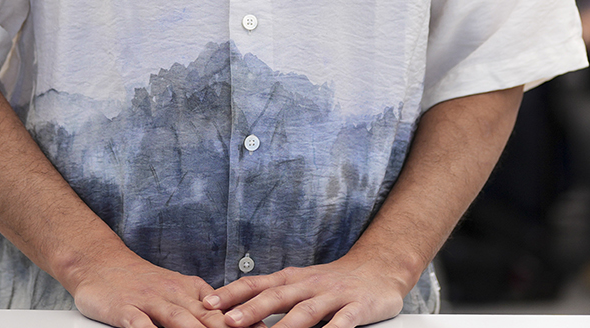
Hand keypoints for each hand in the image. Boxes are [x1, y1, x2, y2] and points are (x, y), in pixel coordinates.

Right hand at [69, 252, 228, 327]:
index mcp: (190, 291)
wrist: (99, 262)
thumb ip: (202, 309)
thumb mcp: (176, 290)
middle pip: (206, 316)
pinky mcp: (124, 309)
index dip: (242, 324)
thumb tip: (234, 322)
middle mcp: (173, 294)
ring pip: (178, 319)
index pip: (221, 310)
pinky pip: (139, 323)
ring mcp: (149, 301)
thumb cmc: (141, 282)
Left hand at [206, 254, 412, 327]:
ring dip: (285, 325)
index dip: (233, 293)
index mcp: (292, 279)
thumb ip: (274, 295)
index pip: (257, 283)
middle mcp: (310, 284)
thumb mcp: (301, 283)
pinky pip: (343, 322)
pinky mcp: (358, 307)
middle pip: (276, 296)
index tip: (209, 304)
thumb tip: (235, 310)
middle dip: (250, 310)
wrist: (380, 267)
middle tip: (228, 323)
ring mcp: (334, 295)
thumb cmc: (334, 280)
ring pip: (306, 311)